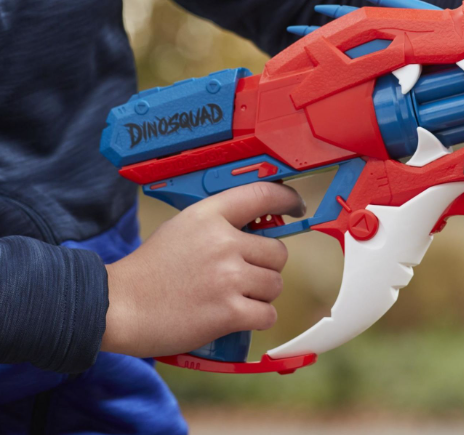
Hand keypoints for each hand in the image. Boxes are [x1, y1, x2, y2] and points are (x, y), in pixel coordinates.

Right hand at [101, 183, 304, 357]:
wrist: (118, 306)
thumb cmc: (149, 269)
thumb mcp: (183, 227)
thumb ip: (220, 223)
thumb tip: (258, 229)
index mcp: (210, 215)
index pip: (262, 194)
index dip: (287, 199)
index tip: (296, 207)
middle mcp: (224, 242)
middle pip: (278, 252)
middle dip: (266, 265)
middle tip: (244, 275)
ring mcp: (228, 278)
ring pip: (275, 284)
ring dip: (262, 294)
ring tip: (234, 297)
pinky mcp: (228, 312)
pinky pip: (268, 314)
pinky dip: (257, 318)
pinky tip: (238, 316)